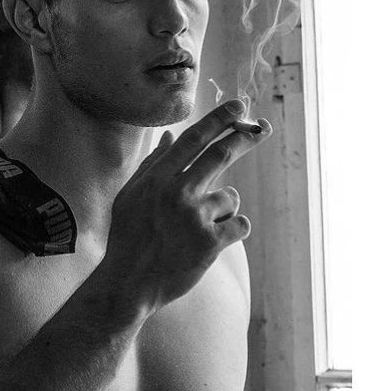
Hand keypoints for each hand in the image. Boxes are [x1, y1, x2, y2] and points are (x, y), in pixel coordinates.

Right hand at [101, 99, 271, 311]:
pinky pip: (240, 225)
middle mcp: (177, 193)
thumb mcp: (130, 197)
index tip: (240, 106)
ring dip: (223, 210)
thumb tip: (171, 137)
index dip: (219, 119)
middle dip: (245, 138)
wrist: (128, 284)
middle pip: (221, 155)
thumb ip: (153, 165)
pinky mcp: (210, 243)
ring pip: (231, 197)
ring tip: (198, 230)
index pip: (193, 139)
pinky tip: (210, 244)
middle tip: (262, 129)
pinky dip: (232, 232)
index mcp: (157, 179)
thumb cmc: (128, 239)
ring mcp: (195, 217)